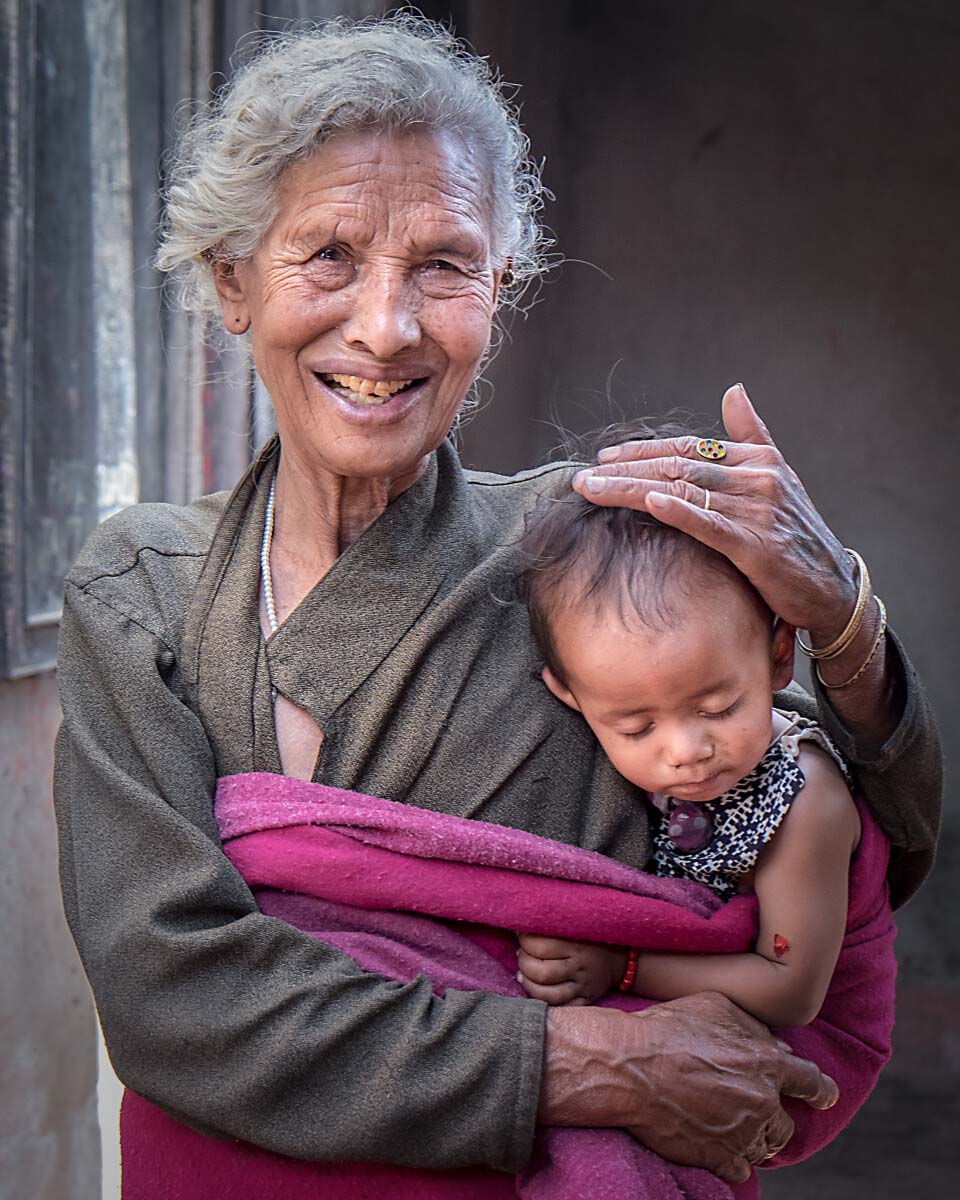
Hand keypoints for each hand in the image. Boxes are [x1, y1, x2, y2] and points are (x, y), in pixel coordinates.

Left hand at [517, 934, 626, 1004]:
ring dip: (528, 984)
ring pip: (546, 994)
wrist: (620, 960)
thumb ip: (551, 925)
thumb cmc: (590, 938)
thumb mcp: (576, 925)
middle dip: (523, 962)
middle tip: (522, 954)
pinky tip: (535, 989)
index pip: (538, 946)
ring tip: (523, 973)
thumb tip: (519, 926)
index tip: (521, 935)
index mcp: (576, 945)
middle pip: (540, 972)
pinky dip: (542, 1001)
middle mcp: (579, 968)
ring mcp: (582, 988)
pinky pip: (558, 1008)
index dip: (523, 940)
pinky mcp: (583, 1002)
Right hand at [538, 991, 837, 1184]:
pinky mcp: (719, 1158)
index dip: (820, 1090)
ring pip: (764, 1147)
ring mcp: (742, 1134)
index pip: (811, 1082)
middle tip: (751, 1110)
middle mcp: (762, 1101)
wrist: (630, 1068)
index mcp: (767, 1063)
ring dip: (752, 1139)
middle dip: (772, 1118)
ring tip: (730, 1127)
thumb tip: (776, 1042)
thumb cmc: (669, 1029)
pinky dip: (730, 1159)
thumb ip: (753, 1025)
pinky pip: (739, 1169)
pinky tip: (715, 1146)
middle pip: (785, 1124)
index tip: (825, 1095)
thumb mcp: (715, 1007)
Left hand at [572, 383, 855, 640]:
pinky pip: (710, 524)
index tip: (605, 458)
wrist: (833, 588)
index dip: (643, 451)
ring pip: (683, 491)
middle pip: (677, 465)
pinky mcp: (757, 546)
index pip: (689, 447)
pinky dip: (679, 511)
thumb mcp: (778, 478)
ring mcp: (758, 510)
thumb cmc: (798, 536)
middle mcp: (757, 477)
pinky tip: (649, 503)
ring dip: (632, 489)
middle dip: (625, 470)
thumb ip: (752, 434)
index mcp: (758, 459)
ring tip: (593, 489)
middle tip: (584, 476)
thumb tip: (733, 389)